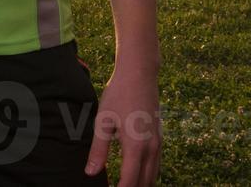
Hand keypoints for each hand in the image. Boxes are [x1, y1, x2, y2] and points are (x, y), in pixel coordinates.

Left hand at [86, 65, 160, 184]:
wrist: (139, 75)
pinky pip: (157, 165)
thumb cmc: (118, 95)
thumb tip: (90, 173)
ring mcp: (159, 144)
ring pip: (154, 176)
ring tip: (124, 185)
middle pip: (145, 183)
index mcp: (136, 147)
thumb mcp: (103, 121)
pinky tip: (135, 175)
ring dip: (141, 184)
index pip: (130, 182)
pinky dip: (148, 175)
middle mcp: (151, 149)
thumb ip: (98, 150)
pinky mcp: (160, 139)